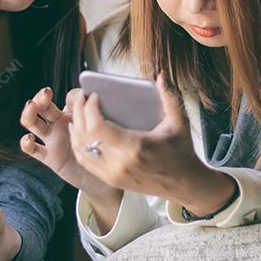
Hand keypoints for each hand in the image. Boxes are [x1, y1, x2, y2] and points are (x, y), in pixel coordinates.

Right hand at [19, 86, 119, 199]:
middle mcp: (60, 123)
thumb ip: (108, 119)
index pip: (71, 98)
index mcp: (75, 112)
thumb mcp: (106, 132)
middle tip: (46, 93)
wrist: (100, 176)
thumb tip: (116, 104)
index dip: (75, 96)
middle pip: (45, 105)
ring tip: (32, 107)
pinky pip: (33, 149)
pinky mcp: (47, 155)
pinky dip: (27, 143)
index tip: (86, 96)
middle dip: (42, 97)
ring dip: (30, 113)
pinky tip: (29, 139)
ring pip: (33, 122)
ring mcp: (52, 138)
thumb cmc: (103, 150)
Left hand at [69, 73, 236, 214]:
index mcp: (135, 147)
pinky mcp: (111, 180)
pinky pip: (85, 161)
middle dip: (78, 112)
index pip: (97, 126)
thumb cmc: (181, 151)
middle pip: (84, 135)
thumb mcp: (180, 122)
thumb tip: (161, 76)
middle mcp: (120, 163)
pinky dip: (79, 145)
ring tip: (78, 111)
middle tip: (81, 97)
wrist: (184, 184)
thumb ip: (170, 96)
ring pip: (80, 149)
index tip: (94, 95)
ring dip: (76, 128)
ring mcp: (113, 174)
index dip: (89, 108)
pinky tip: (81, 131)